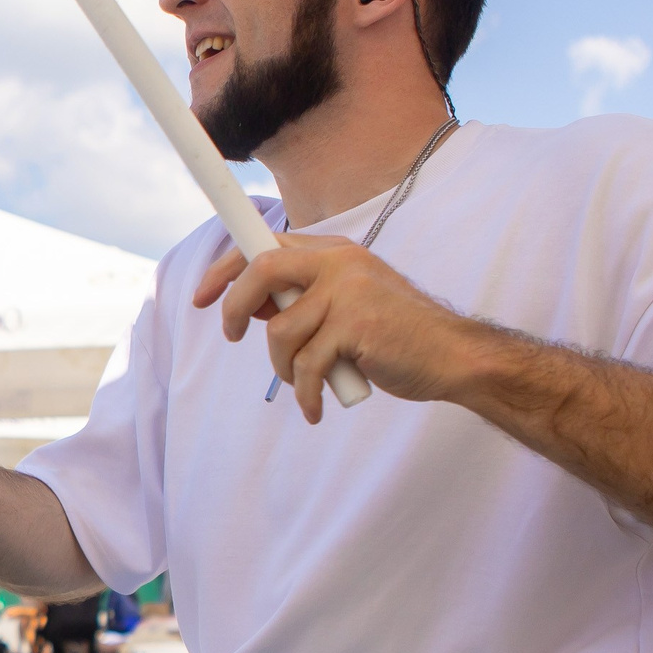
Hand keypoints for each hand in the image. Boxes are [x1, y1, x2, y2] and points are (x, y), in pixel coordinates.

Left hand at [194, 234, 494, 422]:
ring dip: (284, 368)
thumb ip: (303, 298)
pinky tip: (315, 407)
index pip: (265, 245)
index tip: (201, 295)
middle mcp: (341, 263)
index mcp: (334, 252)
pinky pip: (307, 365)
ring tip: (306, 383)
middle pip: (261, 270)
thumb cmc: (395, 335)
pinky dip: (306, 393)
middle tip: (232, 336)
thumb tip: (249, 304)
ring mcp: (349, 292)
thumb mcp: (345, 304)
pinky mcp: (356, 326)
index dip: (225, 268)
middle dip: (234, 307)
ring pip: (280, 331)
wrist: (452, 356)